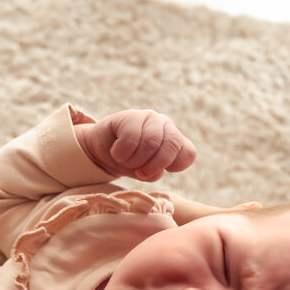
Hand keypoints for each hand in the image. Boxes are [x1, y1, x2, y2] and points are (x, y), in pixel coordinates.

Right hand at [74, 109, 195, 180]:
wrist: (101, 153)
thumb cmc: (127, 163)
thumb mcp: (143, 173)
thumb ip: (154, 173)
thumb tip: (154, 171)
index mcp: (175, 142)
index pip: (188, 154)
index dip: (173, 167)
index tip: (154, 173)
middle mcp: (166, 126)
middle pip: (172, 145)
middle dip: (154, 165)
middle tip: (138, 173)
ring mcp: (149, 118)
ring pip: (152, 141)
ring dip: (135, 160)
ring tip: (124, 161)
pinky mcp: (129, 116)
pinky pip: (131, 137)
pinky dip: (121, 153)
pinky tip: (116, 152)